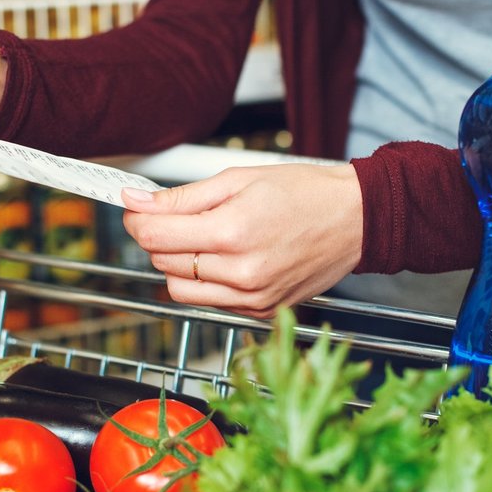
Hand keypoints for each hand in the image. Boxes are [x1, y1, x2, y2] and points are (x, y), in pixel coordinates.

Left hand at [122, 164, 362, 318]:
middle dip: (160, 236)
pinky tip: (228, 258)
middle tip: (178, 215)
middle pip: (162, 261)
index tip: (137, 206)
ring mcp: (251, 297)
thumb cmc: (305, 194)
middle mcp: (240, 272)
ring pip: (178, 288)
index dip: (137, 217)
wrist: (355, 220)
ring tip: (206, 238)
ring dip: (178, 263)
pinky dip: (205, 281)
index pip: (153, 236)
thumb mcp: (238, 180)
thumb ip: (181, 197)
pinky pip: (208, 301)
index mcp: (232, 232)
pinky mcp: (259, 311)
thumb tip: (136, 201)